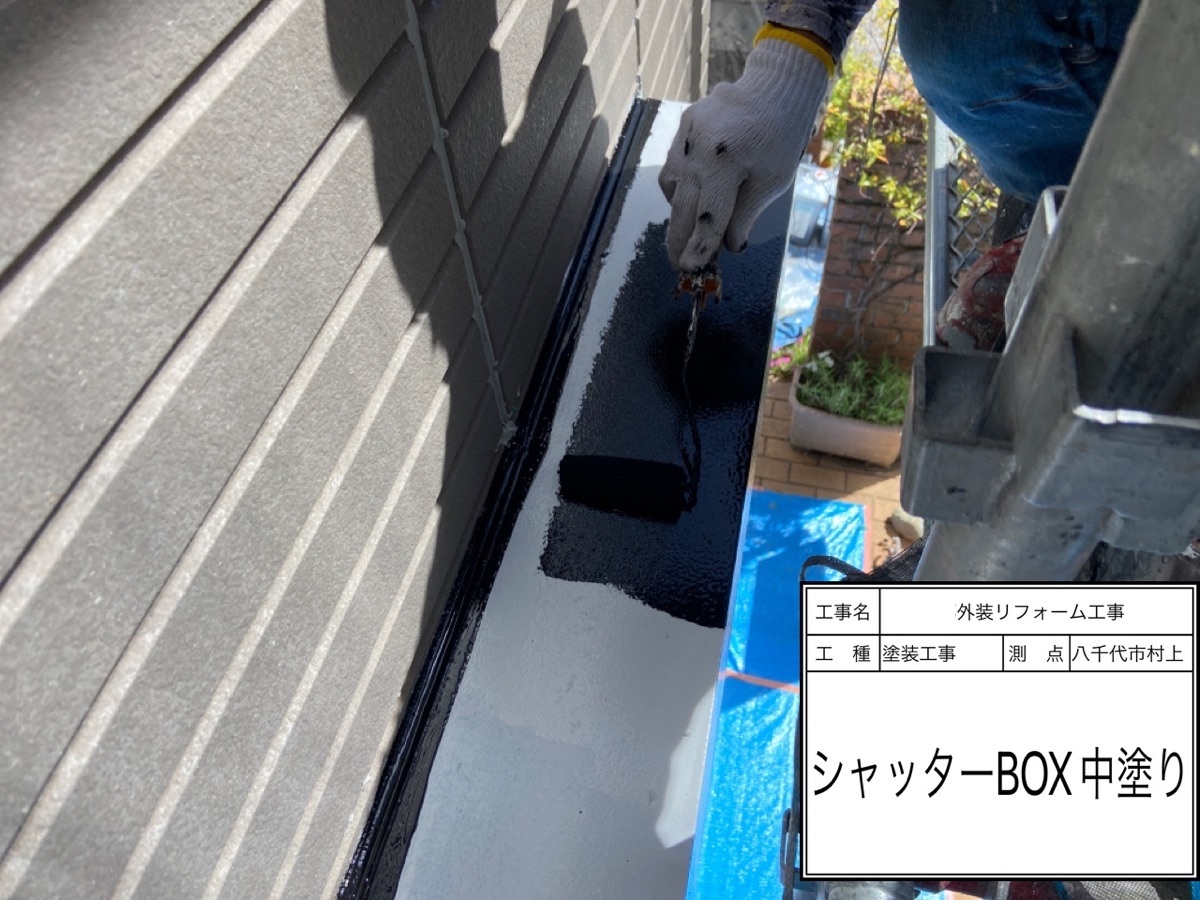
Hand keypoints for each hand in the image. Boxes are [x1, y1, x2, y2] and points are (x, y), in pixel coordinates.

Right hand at [659, 34, 831, 271]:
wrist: (774, 87)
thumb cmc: (781, 137)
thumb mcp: (772, 182)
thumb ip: (745, 215)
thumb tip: (727, 246)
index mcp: (725, 162)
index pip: (708, 215)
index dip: (699, 246)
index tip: (690, 268)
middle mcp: (698, 149)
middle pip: (683, 206)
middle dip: (680, 239)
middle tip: (679, 264)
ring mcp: (686, 136)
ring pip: (672, 186)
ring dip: (679, 211)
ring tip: (690, 227)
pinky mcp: (683, 127)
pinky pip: (674, 166)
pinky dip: (681, 186)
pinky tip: (694, 194)